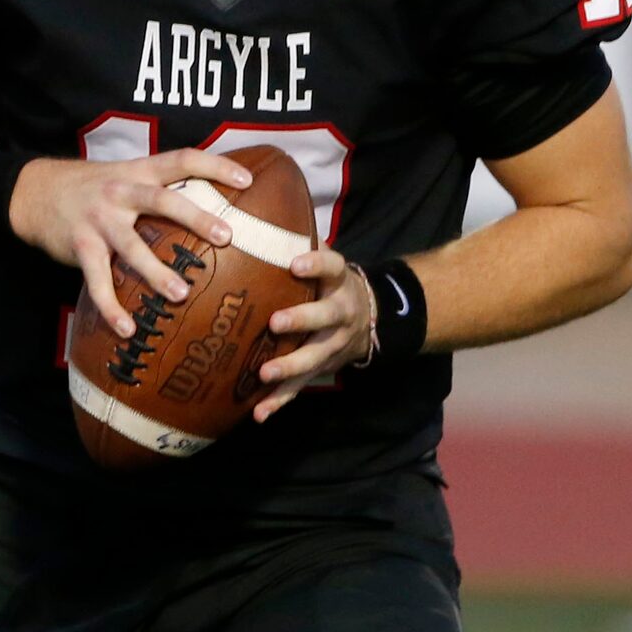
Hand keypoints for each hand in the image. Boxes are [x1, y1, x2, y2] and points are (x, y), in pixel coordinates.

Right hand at [11, 149, 255, 339]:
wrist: (33, 192)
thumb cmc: (90, 188)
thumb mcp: (124, 176)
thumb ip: (157, 189)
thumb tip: (208, 210)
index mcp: (138, 172)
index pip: (181, 159)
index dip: (215, 166)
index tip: (247, 180)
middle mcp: (121, 192)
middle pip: (163, 200)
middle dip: (196, 217)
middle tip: (225, 237)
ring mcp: (99, 219)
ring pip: (132, 246)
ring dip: (157, 271)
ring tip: (181, 295)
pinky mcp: (79, 246)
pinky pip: (98, 282)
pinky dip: (112, 308)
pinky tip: (128, 330)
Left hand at [250, 248, 376, 422]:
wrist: (372, 319)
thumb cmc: (332, 284)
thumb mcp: (328, 263)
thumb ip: (302, 246)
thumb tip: (260, 218)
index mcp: (339, 282)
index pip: (332, 267)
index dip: (317, 264)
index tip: (296, 263)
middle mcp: (340, 314)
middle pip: (324, 317)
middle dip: (301, 320)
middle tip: (275, 322)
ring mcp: (333, 345)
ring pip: (313, 357)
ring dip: (289, 367)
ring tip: (264, 374)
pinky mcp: (321, 369)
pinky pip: (301, 387)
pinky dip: (280, 401)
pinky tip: (259, 414)